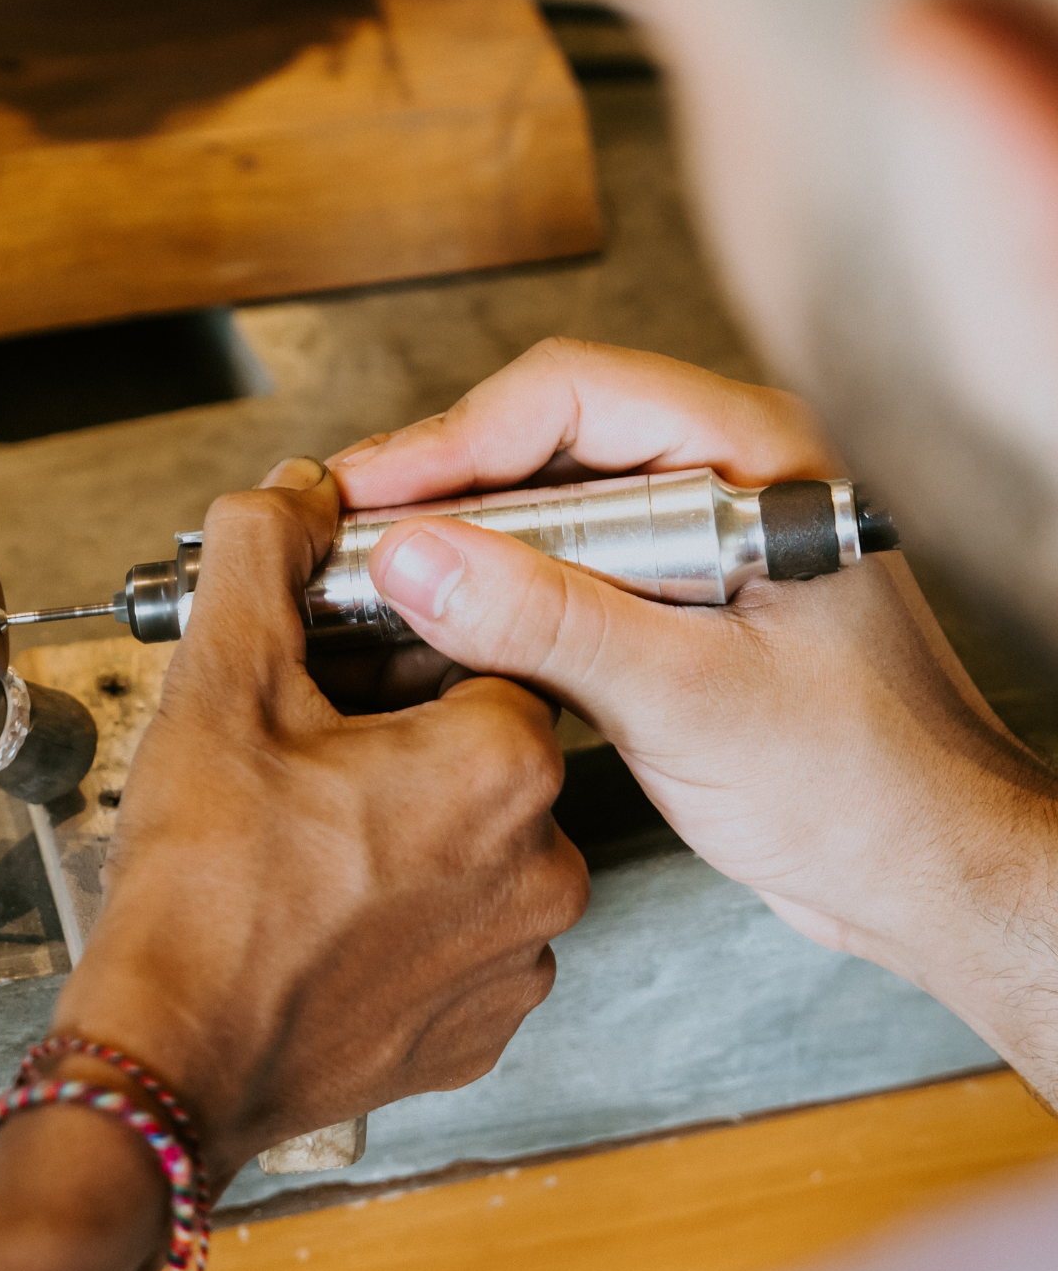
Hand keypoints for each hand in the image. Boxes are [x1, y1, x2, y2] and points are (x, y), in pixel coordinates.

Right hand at [52, 457, 589, 1183]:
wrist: (174, 1065)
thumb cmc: (201, 888)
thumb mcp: (220, 688)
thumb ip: (264, 559)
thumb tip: (293, 492)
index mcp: (502, 762)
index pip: (478, 654)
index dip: (393, 652)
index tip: (325, 676)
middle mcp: (546, 861)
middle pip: (481, 750)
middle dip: (398, 738)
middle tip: (299, 757)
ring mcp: (524, 955)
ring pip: (475, 842)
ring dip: (406, 827)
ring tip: (306, 840)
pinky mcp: (490, 1023)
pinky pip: (466, 932)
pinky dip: (410, 913)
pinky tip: (329, 911)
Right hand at [333, 337, 1057, 1090]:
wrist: (930, 874)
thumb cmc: (870, 786)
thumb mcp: (691, 699)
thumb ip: (549, 622)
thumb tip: (416, 560)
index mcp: (753, 457)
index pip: (567, 396)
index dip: (449, 441)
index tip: (365, 496)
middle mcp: (721, 479)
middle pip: (540, 440)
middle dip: (435, 486)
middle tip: (341, 533)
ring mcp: (693, 542)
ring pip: (540, 507)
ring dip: (453, 542)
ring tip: (363, 576)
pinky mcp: (669, 605)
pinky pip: (558, 571)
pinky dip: (489, 596)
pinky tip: (431, 628)